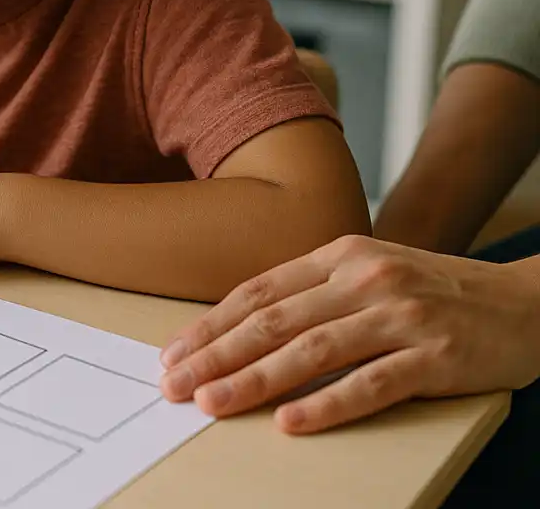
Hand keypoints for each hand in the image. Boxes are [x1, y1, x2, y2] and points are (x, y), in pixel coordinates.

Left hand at [159, 235, 539, 433]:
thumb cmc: (435, 292)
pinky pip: (372, 384)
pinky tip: (291, 421)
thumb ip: (314, 293)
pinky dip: (327, 404)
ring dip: (255, 380)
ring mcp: (401, 316)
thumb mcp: (370, 273)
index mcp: (341, 255)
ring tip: (215, 403)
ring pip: (312, 351)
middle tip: (176, 384)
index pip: (259, 293)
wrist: (527, 302)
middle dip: (216, 355)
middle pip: (274, 321)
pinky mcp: (435, 356)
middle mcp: (365, 279)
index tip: (173, 354)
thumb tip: (241, 329)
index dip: (211, 325)